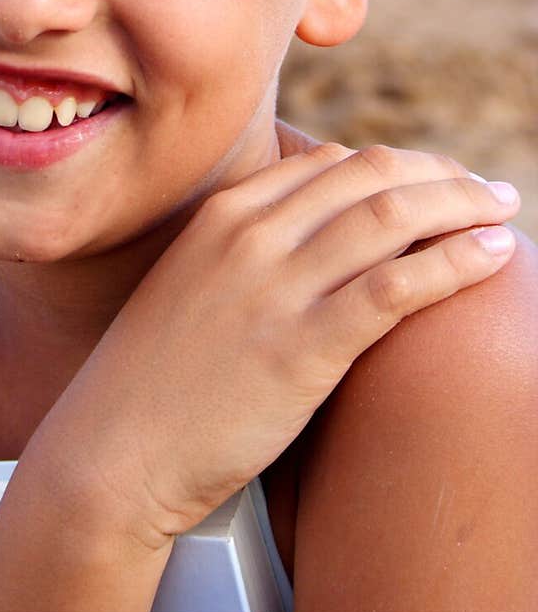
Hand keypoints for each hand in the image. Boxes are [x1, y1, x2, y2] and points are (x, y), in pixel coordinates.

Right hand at [36, 142, 519, 547]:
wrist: (113, 449)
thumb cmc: (155, 378)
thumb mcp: (193, 283)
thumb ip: (248, 248)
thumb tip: (318, 236)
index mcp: (225, 213)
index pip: (333, 162)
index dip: (400, 165)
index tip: (437, 181)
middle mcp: (251, 234)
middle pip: (371, 174)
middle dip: (442, 175)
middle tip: (487, 190)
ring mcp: (275, 287)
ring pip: (392, 216)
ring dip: (463, 205)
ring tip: (503, 211)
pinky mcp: (301, 347)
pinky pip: (397, 286)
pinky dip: (456, 260)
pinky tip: (493, 254)